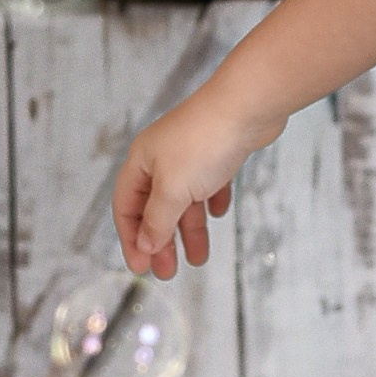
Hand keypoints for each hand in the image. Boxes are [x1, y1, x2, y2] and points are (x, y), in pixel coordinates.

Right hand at [113, 86, 277, 278]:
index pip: (126, 207)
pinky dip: (212, 202)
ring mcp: (192, 154)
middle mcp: (163, 157)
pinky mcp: (220, 151)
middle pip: (155, 208)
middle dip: (161, 241)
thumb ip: (158, 220)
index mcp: (142, 162)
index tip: (141, 268)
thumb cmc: (205, 141)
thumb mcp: (174, 190)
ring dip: (189, 229)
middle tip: (168, 272)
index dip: (131, 239)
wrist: (249, 105)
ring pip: (185, 200)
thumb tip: (144, 243)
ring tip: (198, 257)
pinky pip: (210, 184)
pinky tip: (219, 213)